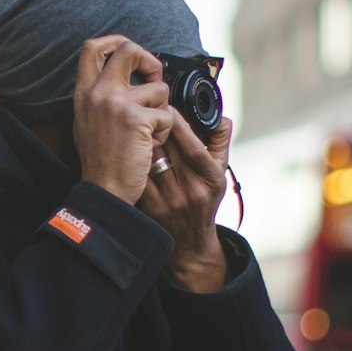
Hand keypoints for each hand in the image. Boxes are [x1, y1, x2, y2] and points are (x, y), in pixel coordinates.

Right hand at [72, 37, 176, 204]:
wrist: (104, 190)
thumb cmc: (101, 160)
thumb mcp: (88, 120)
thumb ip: (101, 96)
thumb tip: (127, 76)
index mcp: (84, 92)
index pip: (92, 47)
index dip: (115, 42)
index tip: (130, 54)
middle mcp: (97, 92)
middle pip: (128, 49)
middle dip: (150, 61)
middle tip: (153, 81)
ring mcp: (116, 103)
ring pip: (159, 88)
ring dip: (162, 110)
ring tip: (149, 133)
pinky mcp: (137, 119)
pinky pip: (167, 115)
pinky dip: (165, 132)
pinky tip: (150, 146)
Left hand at [138, 112, 233, 292]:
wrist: (189, 241)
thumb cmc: (205, 199)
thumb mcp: (220, 173)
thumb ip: (220, 142)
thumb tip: (221, 117)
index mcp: (210, 179)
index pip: (194, 147)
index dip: (180, 126)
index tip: (168, 109)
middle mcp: (190, 190)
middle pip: (170, 150)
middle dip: (157, 127)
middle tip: (148, 110)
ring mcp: (169, 200)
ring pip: (151, 161)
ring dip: (142, 141)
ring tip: (137, 127)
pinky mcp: (151, 206)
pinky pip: (140, 175)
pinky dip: (134, 160)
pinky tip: (130, 148)